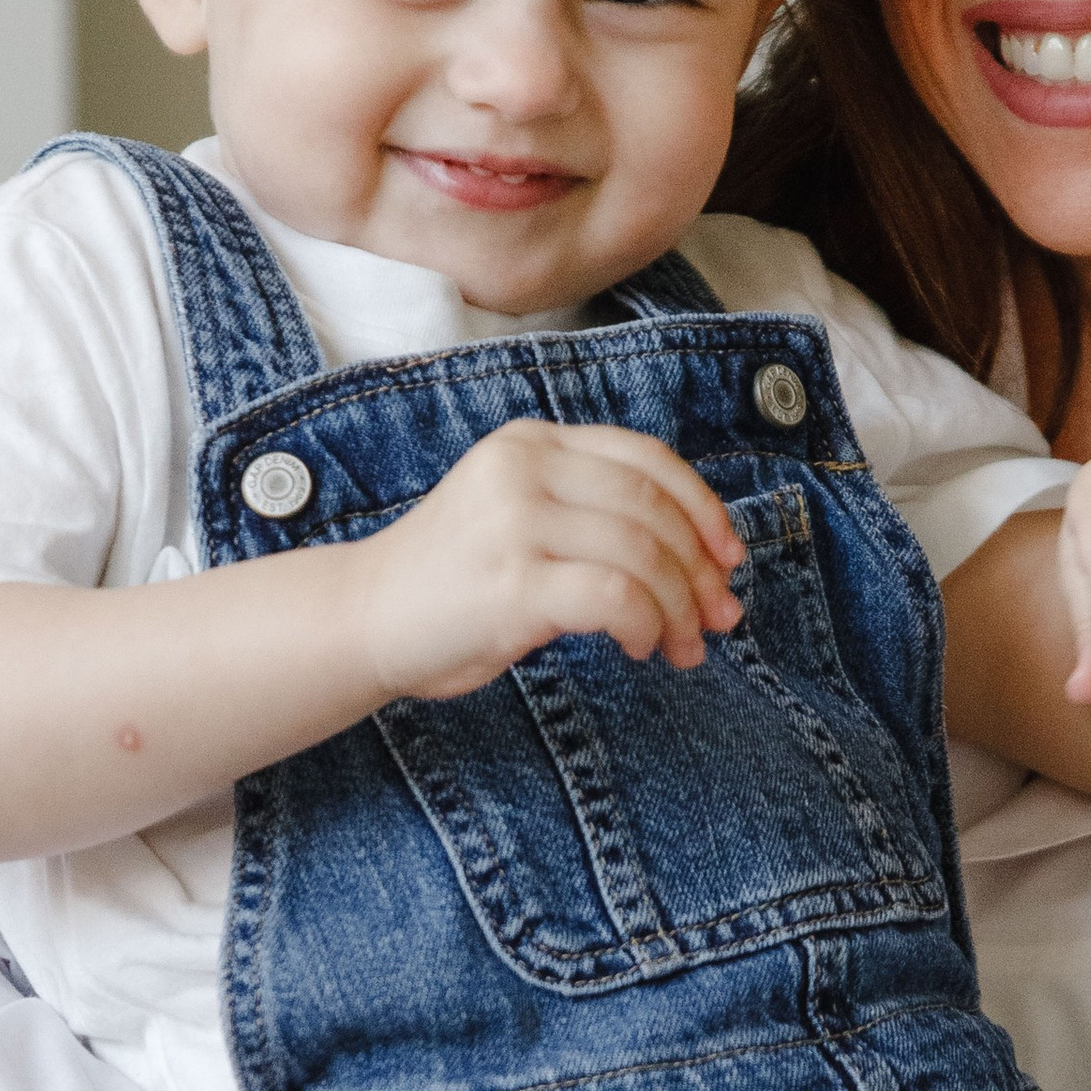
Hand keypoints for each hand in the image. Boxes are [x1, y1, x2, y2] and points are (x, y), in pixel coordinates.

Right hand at [353, 420, 745, 699]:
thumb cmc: (449, 583)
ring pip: (643, 553)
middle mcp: (523, 468)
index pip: (645, 458)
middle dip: (702, 569)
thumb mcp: (518, 518)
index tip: (729, 557)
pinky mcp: (511, 582)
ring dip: (682, 608)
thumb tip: (699, 562)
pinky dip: (646, 625)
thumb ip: (588, 516)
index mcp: (531, 442)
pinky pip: (615, 598)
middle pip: (653, 507)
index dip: (702, 507)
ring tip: (686, 646)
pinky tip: (641, 648)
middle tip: (722, 617)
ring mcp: (515, 522)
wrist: (361, 619)